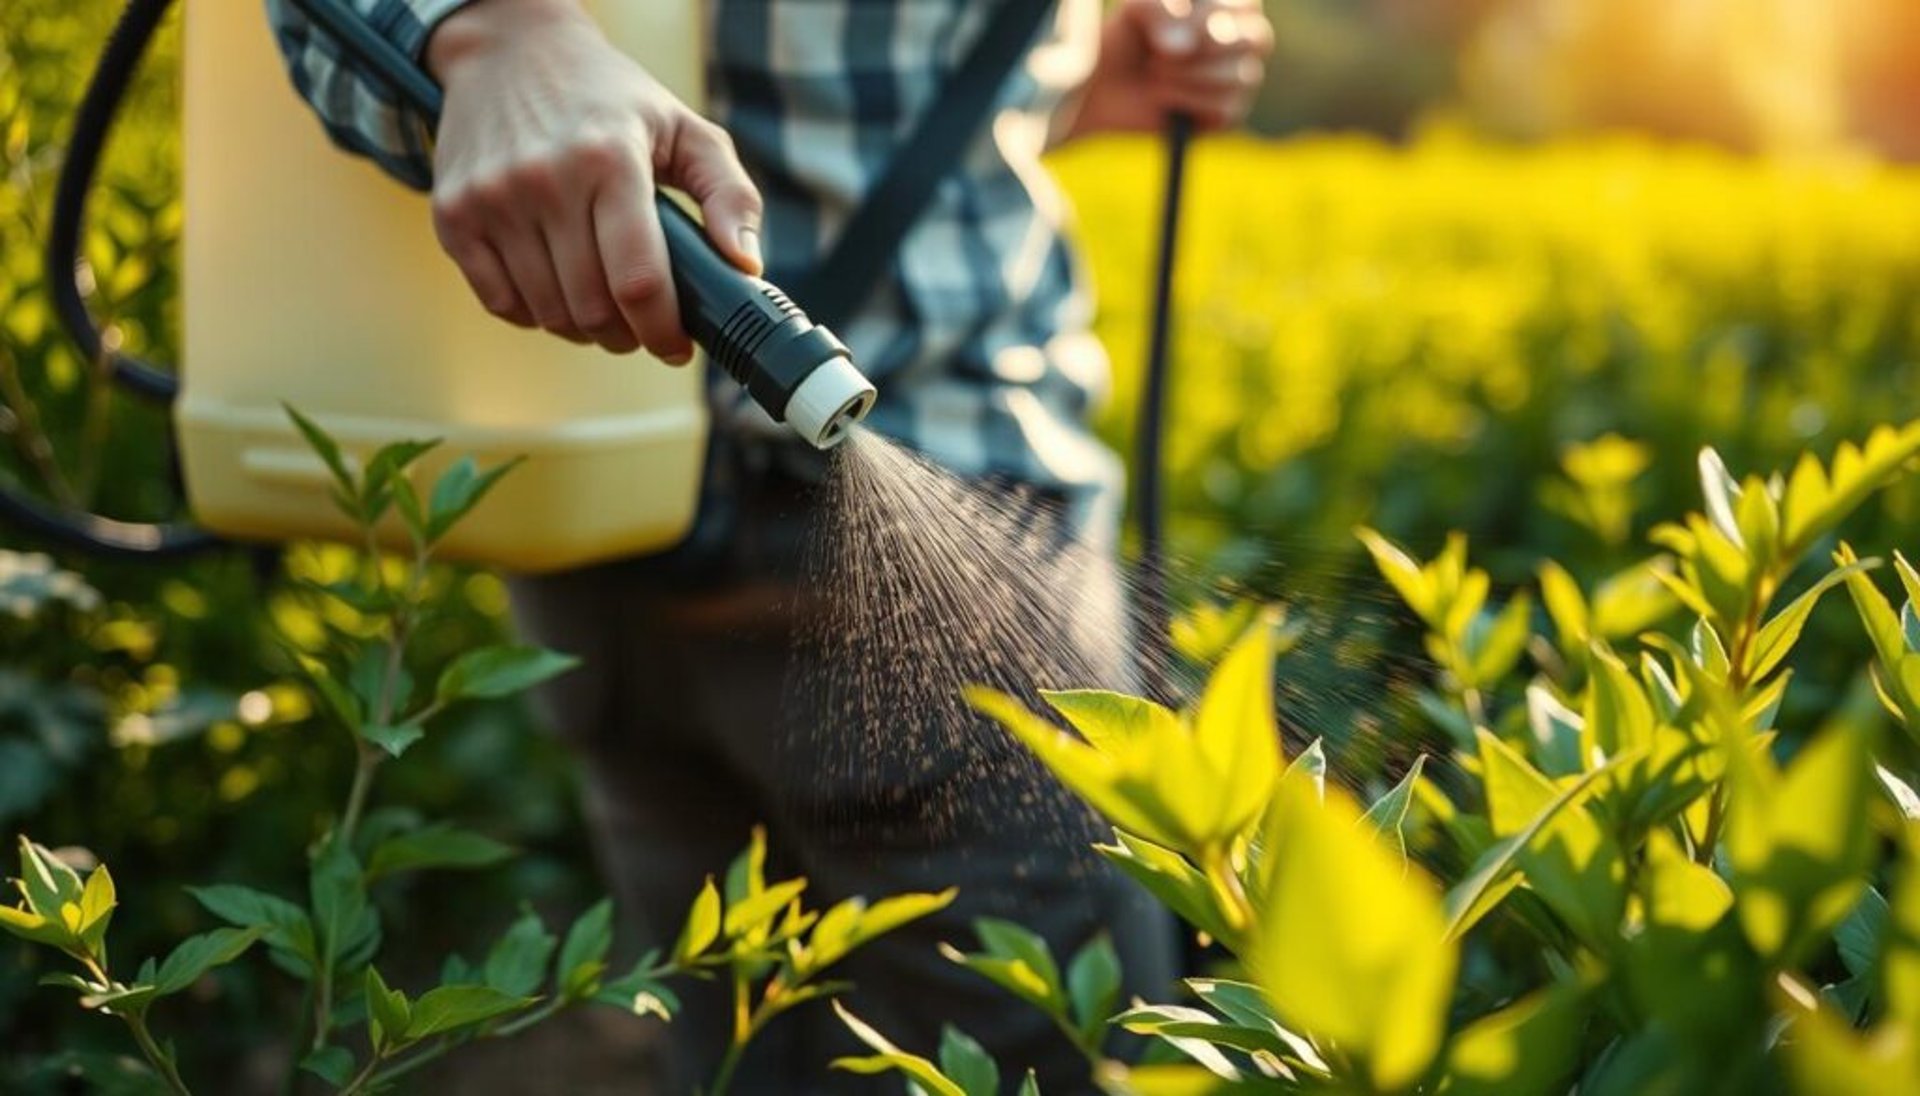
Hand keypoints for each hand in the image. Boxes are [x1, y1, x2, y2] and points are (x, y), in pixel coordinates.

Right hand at [424, 0, 761, 359]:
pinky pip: (500, 303)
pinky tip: (556, 290)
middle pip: (593, 308)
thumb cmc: (609, 97)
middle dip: (627, 334)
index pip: (639, 280)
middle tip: (640, 323)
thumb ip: (730, 194)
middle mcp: (545, 179)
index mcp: (610, 159)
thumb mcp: (684, 128)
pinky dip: (535, 314)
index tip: (677, 346)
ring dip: (583, 329)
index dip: (663, 331)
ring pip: (549, 313)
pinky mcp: (453, 215)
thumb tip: (745, 267)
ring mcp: (491, 199)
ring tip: (603, 307)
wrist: (508, 50)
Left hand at [1062, 0, 1272, 140]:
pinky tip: (1162, 98)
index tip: (1172, 22)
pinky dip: (1188, 101)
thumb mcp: (1137, 10)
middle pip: (1259, 38)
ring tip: (1154, 73)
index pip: (1246, 4)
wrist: (1104, 87)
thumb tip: (1182, 48)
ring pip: (1242, 75)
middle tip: (1162, 52)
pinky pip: (1226, 108)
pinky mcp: (1227, 114)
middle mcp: (1243, 40)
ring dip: (1189, 75)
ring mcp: (1239, 78)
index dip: (1211, 15)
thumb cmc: (1126, 38)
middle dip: (1207, 46)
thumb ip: (1160, 9)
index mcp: (1229, 6)